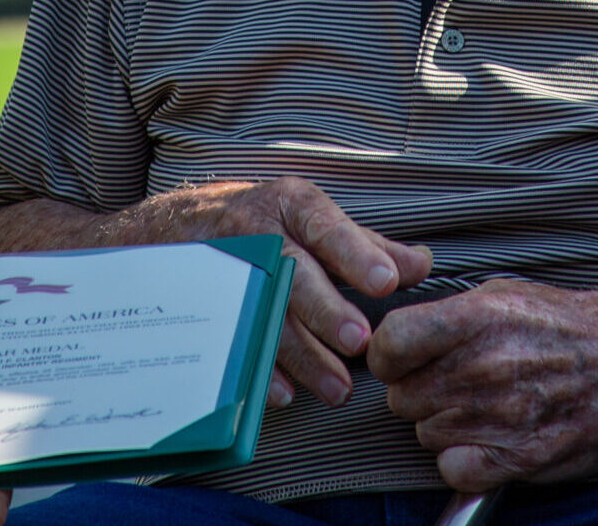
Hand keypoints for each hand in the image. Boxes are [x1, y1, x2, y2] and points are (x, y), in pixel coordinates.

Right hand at [125, 175, 430, 408]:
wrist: (177, 224)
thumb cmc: (267, 222)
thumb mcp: (315, 221)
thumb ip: (369, 246)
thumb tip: (421, 265)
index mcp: (292, 204)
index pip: (327, 227)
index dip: (357, 254)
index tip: (386, 282)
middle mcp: (257, 229)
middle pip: (294, 274)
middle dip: (327, 311)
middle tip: (360, 342)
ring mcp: (225, 265)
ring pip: (267, 313)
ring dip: (302, 355)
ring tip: (336, 388)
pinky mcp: (204, 300)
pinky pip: (231, 339)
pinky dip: (258, 368)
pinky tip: (284, 392)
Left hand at [364, 278, 597, 490]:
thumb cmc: (579, 327)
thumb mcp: (512, 293)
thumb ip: (452, 312)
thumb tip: (403, 329)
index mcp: (479, 317)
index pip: (389, 343)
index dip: (388, 355)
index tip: (401, 358)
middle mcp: (485, 366)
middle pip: (403, 396)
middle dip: (422, 391)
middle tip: (457, 382)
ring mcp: (502, 416)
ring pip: (427, 433)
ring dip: (446, 425)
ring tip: (486, 406)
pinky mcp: (521, 458)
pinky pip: (454, 468)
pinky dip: (464, 461)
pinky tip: (489, 441)